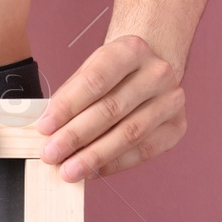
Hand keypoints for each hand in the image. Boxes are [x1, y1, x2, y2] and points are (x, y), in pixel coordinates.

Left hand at [34, 35, 186, 182]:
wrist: (148, 72)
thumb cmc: (113, 74)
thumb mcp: (89, 71)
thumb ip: (70, 96)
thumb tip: (47, 130)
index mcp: (131, 50)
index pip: (95, 80)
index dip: (67, 106)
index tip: (45, 127)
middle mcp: (157, 73)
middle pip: (111, 109)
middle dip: (76, 136)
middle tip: (51, 154)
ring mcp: (171, 100)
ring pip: (128, 134)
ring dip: (94, 156)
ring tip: (69, 170)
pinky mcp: (176, 127)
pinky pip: (143, 151)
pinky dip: (114, 164)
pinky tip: (92, 171)